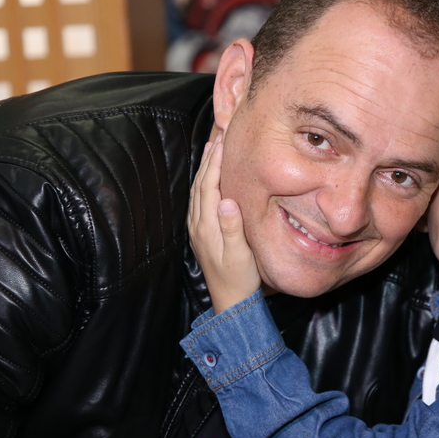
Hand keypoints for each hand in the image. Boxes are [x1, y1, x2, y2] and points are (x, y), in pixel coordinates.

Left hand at [189, 136, 260, 312]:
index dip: (215, 162)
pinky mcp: (201, 233)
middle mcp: (198, 225)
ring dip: (205, 168)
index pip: (209, 186)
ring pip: (197, 191)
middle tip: (219, 135)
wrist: (230, 302)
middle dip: (209, 158)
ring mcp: (197, 229)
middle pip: (200, 184)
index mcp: (207, 226)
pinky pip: (199, 200)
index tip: (223, 140)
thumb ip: (232, 227)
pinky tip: (210, 178)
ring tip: (213, 148)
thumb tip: (226, 200)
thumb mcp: (241, 254)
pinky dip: (204, 182)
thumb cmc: (239, 279)